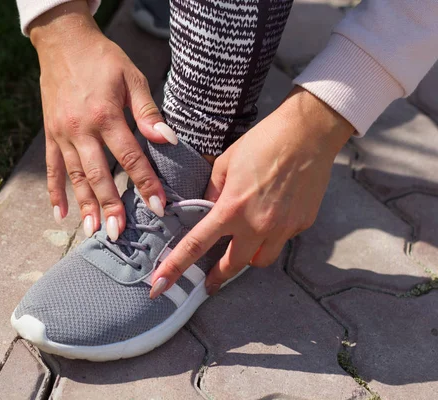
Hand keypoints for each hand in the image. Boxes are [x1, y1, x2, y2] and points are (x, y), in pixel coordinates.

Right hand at [29, 1, 176, 238]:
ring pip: (75, 176)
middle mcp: (81, 130)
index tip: (159, 207)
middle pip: (99, 175)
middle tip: (121, 234)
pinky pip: (52, 167)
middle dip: (111, 206)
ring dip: (85, 206)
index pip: (131, 157)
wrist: (63, 42)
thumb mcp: (132, 78)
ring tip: (94, 231)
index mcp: (106, 116)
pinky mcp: (50, 134)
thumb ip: (148, 113)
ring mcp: (62, 134)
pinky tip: (60, 214)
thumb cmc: (103, 59)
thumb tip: (168, 140)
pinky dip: (54, 192)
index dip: (146, 184)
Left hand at [150, 87, 353, 297]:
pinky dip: (272, 236)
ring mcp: (283, 228)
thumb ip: (213, 192)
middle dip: (218, 277)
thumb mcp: (226, 163)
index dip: (176, 267)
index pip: (196, 245)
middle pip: (233, 266)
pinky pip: (281, 240)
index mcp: (232, 208)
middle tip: (209, 282)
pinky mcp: (302, 224)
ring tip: (243, 246)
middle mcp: (257, 225)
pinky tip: (272, 217)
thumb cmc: (263, 142)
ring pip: (261, 260)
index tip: (160, 286)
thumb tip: (206, 207)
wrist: (309, 133)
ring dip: (248, 258)